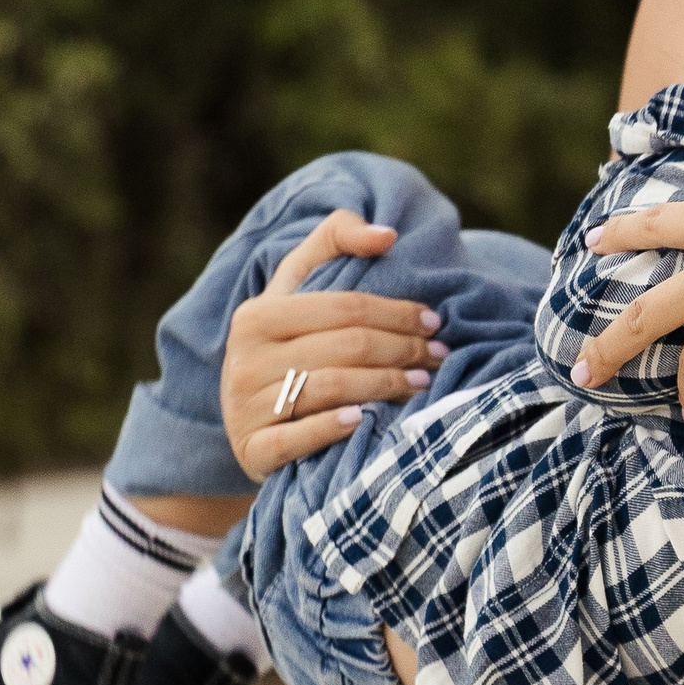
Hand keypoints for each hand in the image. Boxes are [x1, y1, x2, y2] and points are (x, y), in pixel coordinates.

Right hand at [219, 213, 448, 480]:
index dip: (396, 312)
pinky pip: (297, 438)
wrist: (246, 424)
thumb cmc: (285, 344)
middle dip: (402, 349)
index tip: (434, 321)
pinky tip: (366, 420)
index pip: (344, 307)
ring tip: (422, 383)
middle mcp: (245, 359)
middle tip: (438, 355)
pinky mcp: (253, 450)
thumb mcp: (295, 287)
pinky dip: (333, 428)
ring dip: (386, 385)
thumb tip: (388, 235)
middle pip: (345, 347)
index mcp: (256, 315)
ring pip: (331, 388)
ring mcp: (246, 407)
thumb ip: (334, 241)